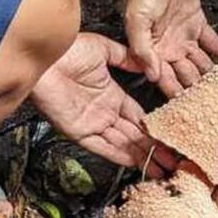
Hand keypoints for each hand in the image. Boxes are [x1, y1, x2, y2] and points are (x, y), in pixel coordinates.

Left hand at [31, 34, 178, 175]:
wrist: (43, 58)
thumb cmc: (66, 50)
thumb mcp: (103, 49)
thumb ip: (126, 58)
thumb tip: (147, 63)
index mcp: (111, 95)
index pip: (137, 116)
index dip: (153, 127)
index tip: (171, 135)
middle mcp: (103, 112)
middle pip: (134, 135)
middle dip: (154, 148)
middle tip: (173, 160)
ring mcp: (92, 123)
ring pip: (123, 144)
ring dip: (143, 157)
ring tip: (163, 168)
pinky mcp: (79, 131)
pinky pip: (102, 147)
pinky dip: (119, 156)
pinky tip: (136, 163)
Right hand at [121, 0, 217, 96]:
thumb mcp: (136, 20)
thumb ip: (142, 48)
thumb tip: (150, 74)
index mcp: (153, 51)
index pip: (166, 80)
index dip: (177, 97)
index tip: (191, 115)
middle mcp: (170, 48)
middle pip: (188, 76)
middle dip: (201, 93)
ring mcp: (184, 37)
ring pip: (203, 63)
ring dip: (215, 76)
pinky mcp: (197, 24)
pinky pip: (214, 44)